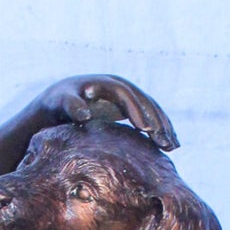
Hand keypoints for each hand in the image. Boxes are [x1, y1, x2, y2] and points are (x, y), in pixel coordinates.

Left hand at [33, 76, 176, 150]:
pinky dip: (160, 129)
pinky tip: (171, 145)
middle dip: (156, 120)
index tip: (146, 129)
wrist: (57, 103)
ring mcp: (126, 96)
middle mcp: (118, 87)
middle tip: (165, 142)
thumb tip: (84, 114)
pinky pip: (149, 116)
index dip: (136, 110)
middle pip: (143, 101)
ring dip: (163, 126)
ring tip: (173, 146)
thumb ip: (71, 105)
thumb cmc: (56, 104)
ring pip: (150, 109)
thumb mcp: (60, 103)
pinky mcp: (128, 107)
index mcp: (104, 83)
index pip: (125, 94)